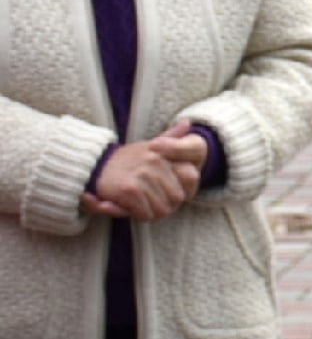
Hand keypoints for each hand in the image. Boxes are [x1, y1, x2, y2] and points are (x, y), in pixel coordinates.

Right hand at [81, 134, 204, 221]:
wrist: (93, 166)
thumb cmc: (125, 160)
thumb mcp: (149, 146)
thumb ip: (170, 137)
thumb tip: (187, 123)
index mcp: (164, 154)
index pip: (192, 178)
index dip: (184, 190)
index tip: (169, 191)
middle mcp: (155, 162)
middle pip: (177, 198)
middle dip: (166, 204)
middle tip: (150, 200)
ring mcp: (142, 175)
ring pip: (162, 210)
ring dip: (151, 212)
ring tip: (139, 203)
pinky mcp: (129, 189)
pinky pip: (145, 214)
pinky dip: (137, 215)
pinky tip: (128, 206)